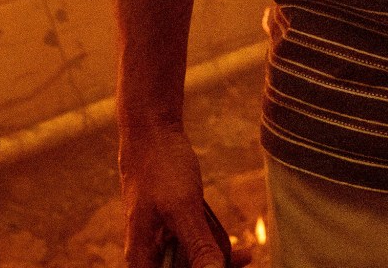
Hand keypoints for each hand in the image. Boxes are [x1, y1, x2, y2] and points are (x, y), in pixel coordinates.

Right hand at [118, 122, 246, 267]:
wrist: (151, 132)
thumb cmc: (160, 168)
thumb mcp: (182, 209)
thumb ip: (198, 246)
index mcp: (142, 258)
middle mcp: (148, 255)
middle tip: (241, 260)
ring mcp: (160, 241)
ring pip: (192, 265)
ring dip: (218, 264)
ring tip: (245, 257)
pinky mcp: (172, 228)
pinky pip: (196, 248)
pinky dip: (216, 250)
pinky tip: (241, 251)